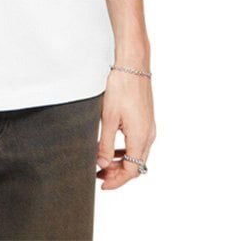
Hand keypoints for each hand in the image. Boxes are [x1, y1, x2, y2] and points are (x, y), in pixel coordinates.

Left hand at [95, 68, 154, 189]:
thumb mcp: (108, 118)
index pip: (131, 170)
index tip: (101, 183)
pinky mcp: (146, 119)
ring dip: (122, 162)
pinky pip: (138, 143)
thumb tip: (102, 165)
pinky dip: (126, 150)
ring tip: (103, 162)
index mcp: (140, 137)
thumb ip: (106, 144)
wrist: (133, 64)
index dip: (116, 181)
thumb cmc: (121, 87)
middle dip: (118, 173)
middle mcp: (148, 135)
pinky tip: (113, 146)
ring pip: (138, 155)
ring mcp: (149, 127)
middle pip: (136, 165)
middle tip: (99, 173)